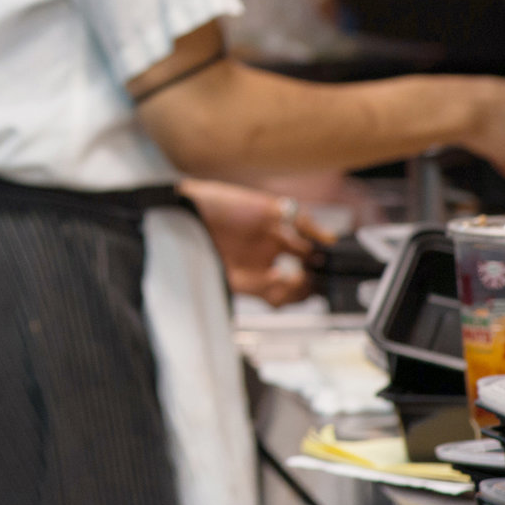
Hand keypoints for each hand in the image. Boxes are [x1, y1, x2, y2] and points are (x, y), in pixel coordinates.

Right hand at [179, 178, 319, 305]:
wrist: (179, 213)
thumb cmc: (195, 248)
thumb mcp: (229, 280)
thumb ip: (260, 287)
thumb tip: (285, 285)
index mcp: (251, 275)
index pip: (284, 292)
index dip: (298, 295)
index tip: (305, 294)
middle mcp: (263, 255)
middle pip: (301, 270)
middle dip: (313, 279)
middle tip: (319, 282)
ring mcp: (268, 232)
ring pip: (304, 245)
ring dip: (319, 255)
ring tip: (325, 263)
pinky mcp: (268, 209)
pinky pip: (298, 218)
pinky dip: (315, 229)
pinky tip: (324, 239)